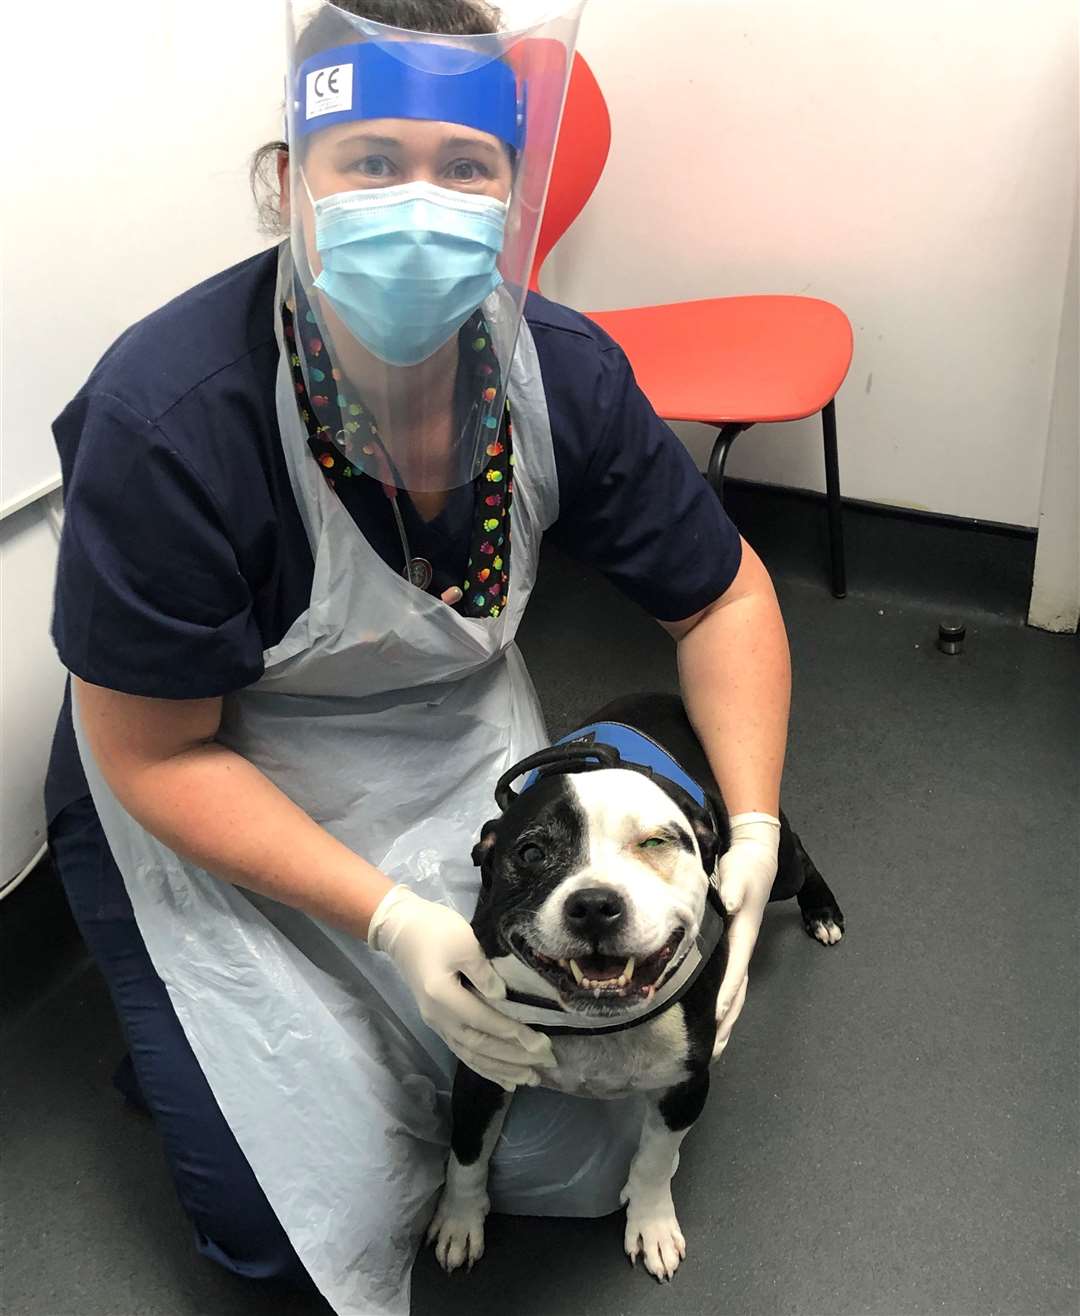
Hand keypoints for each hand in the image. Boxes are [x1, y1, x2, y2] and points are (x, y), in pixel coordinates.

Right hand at [367, 885, 555, 1089]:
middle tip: (545, 1064)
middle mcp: (439, 1017)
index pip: (484, 1022)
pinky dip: (484, 1067)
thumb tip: (502, 997)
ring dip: (501, 1069)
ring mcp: (437, 1022)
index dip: (513, 1035)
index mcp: (444, 996)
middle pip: (479, 1045)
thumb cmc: (435, 931)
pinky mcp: (438, 1022)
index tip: (542, 1044)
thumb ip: (482, 970)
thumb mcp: (463, 940)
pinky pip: (463, 1052)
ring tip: (529, 1079)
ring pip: (471, 1054)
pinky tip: (503, 1078)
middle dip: (513, 1058)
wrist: (402, 929)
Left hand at [711, 813, 779, 1061]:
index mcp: (743, 934)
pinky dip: (725, 1002)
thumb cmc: (744, 867)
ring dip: (727, 1018)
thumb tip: (728, 904)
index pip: (735, 970)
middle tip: (714, 1051)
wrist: (756, 858)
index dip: (726, 994)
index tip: (715, 1017)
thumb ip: (732, 889)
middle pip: (738, 991)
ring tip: (715, 1047)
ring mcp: (739, 948)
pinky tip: (713, 1015)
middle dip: (727, 1021)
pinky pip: (731, 980)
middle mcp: (742, 947)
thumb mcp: (738, 874)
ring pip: (736, 990)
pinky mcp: (733, 945)